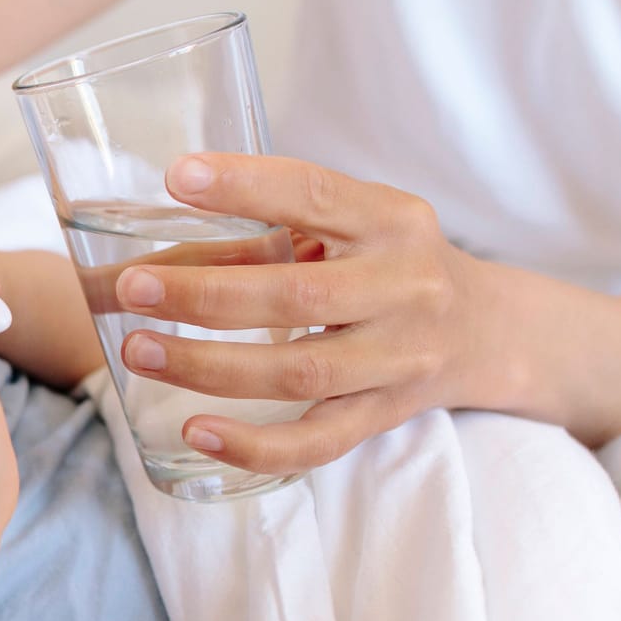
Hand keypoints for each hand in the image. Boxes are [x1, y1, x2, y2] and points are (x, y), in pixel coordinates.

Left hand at [114, 154, 495, 474]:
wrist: (488, 330)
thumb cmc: (390, 263)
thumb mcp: (360, 222)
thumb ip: (283, 222)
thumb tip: (160, 228)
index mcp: (392, 220)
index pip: (316, 194)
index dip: (246, 186)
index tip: (176, 176)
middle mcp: (405, 287)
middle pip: (296, 295)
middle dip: (204, 293)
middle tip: (132, 286)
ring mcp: (399, 359)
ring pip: (298, 373)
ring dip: (208, 366)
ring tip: (139, 351)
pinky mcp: (385, 415)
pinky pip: (317, 442)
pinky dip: (254, 444)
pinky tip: (196, 431)